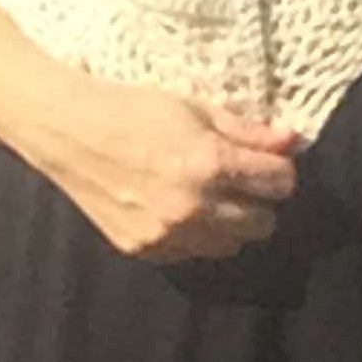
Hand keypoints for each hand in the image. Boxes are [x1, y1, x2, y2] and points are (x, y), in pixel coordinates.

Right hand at [25, 73, 302, 261]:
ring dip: (229, 223)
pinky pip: (191, 253)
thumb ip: (249, 131)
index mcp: (209, 165)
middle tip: (237, 179)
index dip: (279, 170)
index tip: (267, 162)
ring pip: (231, 245)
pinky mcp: (144, 250)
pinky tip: (173, 206)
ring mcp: (167, 235)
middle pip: (263, 223)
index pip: (281, 185)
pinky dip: (193, 235)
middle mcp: (193, 207)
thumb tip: (294, 140)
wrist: (67, 130)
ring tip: (206, 195)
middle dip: (258, 200)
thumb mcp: (196, 108)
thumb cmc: (133, 109)